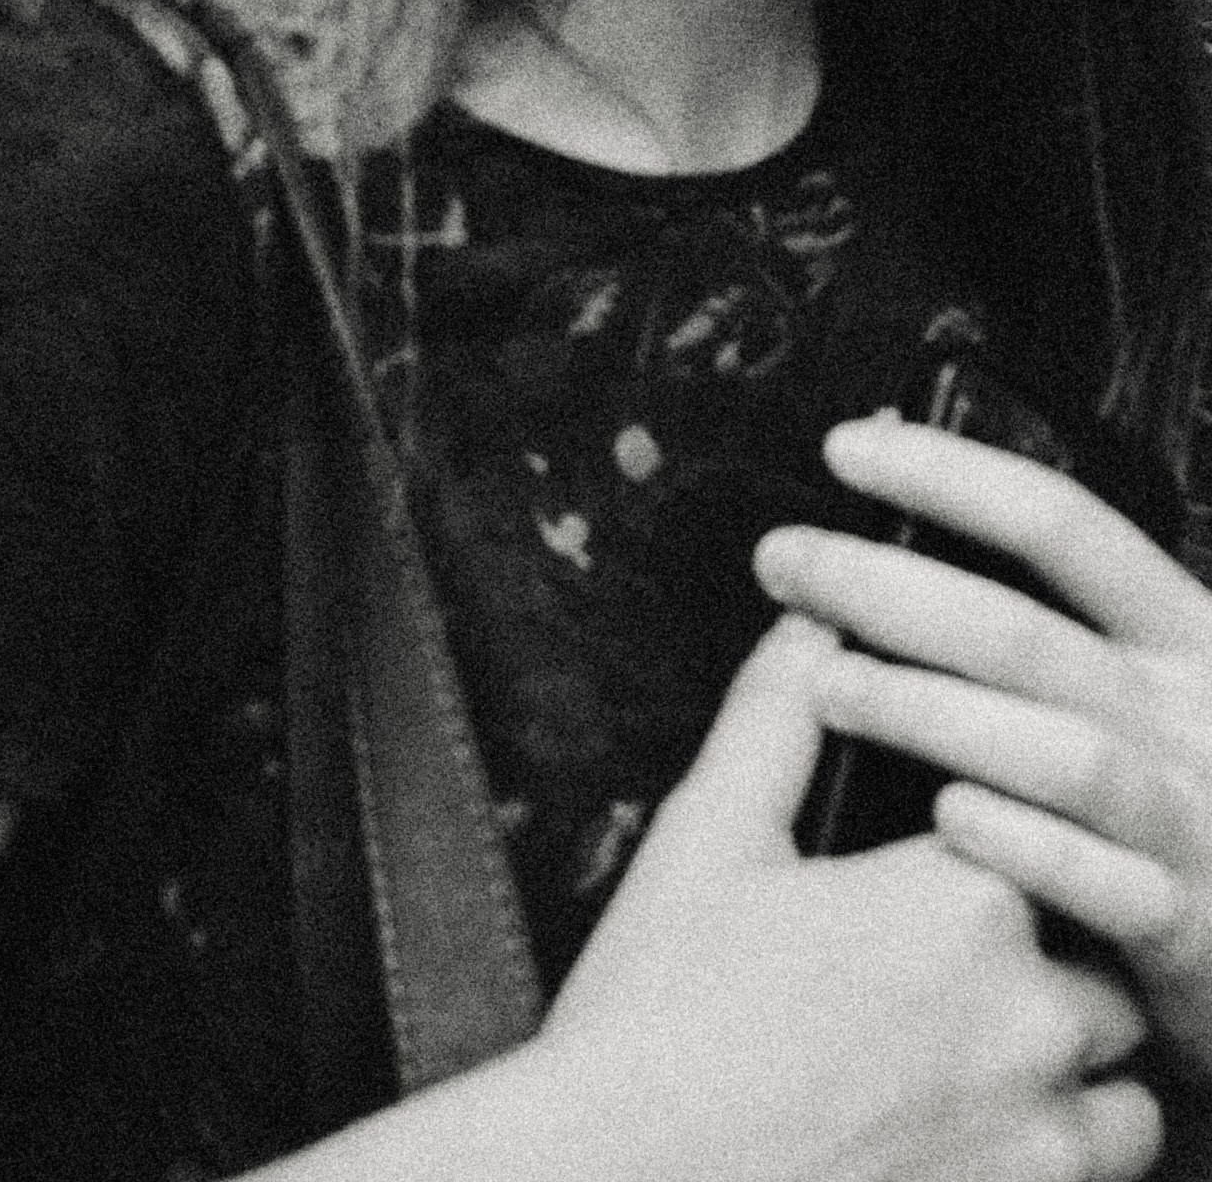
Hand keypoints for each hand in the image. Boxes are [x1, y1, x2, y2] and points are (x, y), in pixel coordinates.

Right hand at [533, 613, 1159, 1181]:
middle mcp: (1029, 1016)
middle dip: (1050, 962)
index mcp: (964, 898)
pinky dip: (1055, 1157)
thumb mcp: (707, 836)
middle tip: (956, 969)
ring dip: (1079, 1070)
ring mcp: (1038, 1137)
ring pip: (1127, 1090)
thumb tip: (813, 623)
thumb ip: (777, 715)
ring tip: (987, 1061)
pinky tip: (979, 1133)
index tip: (950, 867)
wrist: (622, 1179)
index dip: (1002, 848)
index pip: (1048, 832)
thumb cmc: (659, 1017)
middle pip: (1105, 965)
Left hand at [756, 417, 1211, 1081]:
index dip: (951, 477)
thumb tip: (893, 542)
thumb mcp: (1147, 692)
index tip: (844, 448)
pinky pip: (1100, 882)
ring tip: (826, 685)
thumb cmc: (1178, 802)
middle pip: (1026, 634)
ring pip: (1059, 753)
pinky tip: (944, 816)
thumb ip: (1049, 630)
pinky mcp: (1188, 927)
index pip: (1061, 525)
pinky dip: (1021, 842)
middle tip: (782, 562)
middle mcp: (1191, 715)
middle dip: (889, 588)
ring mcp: (1193, 820)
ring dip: (933, 713)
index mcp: (1183, 634)